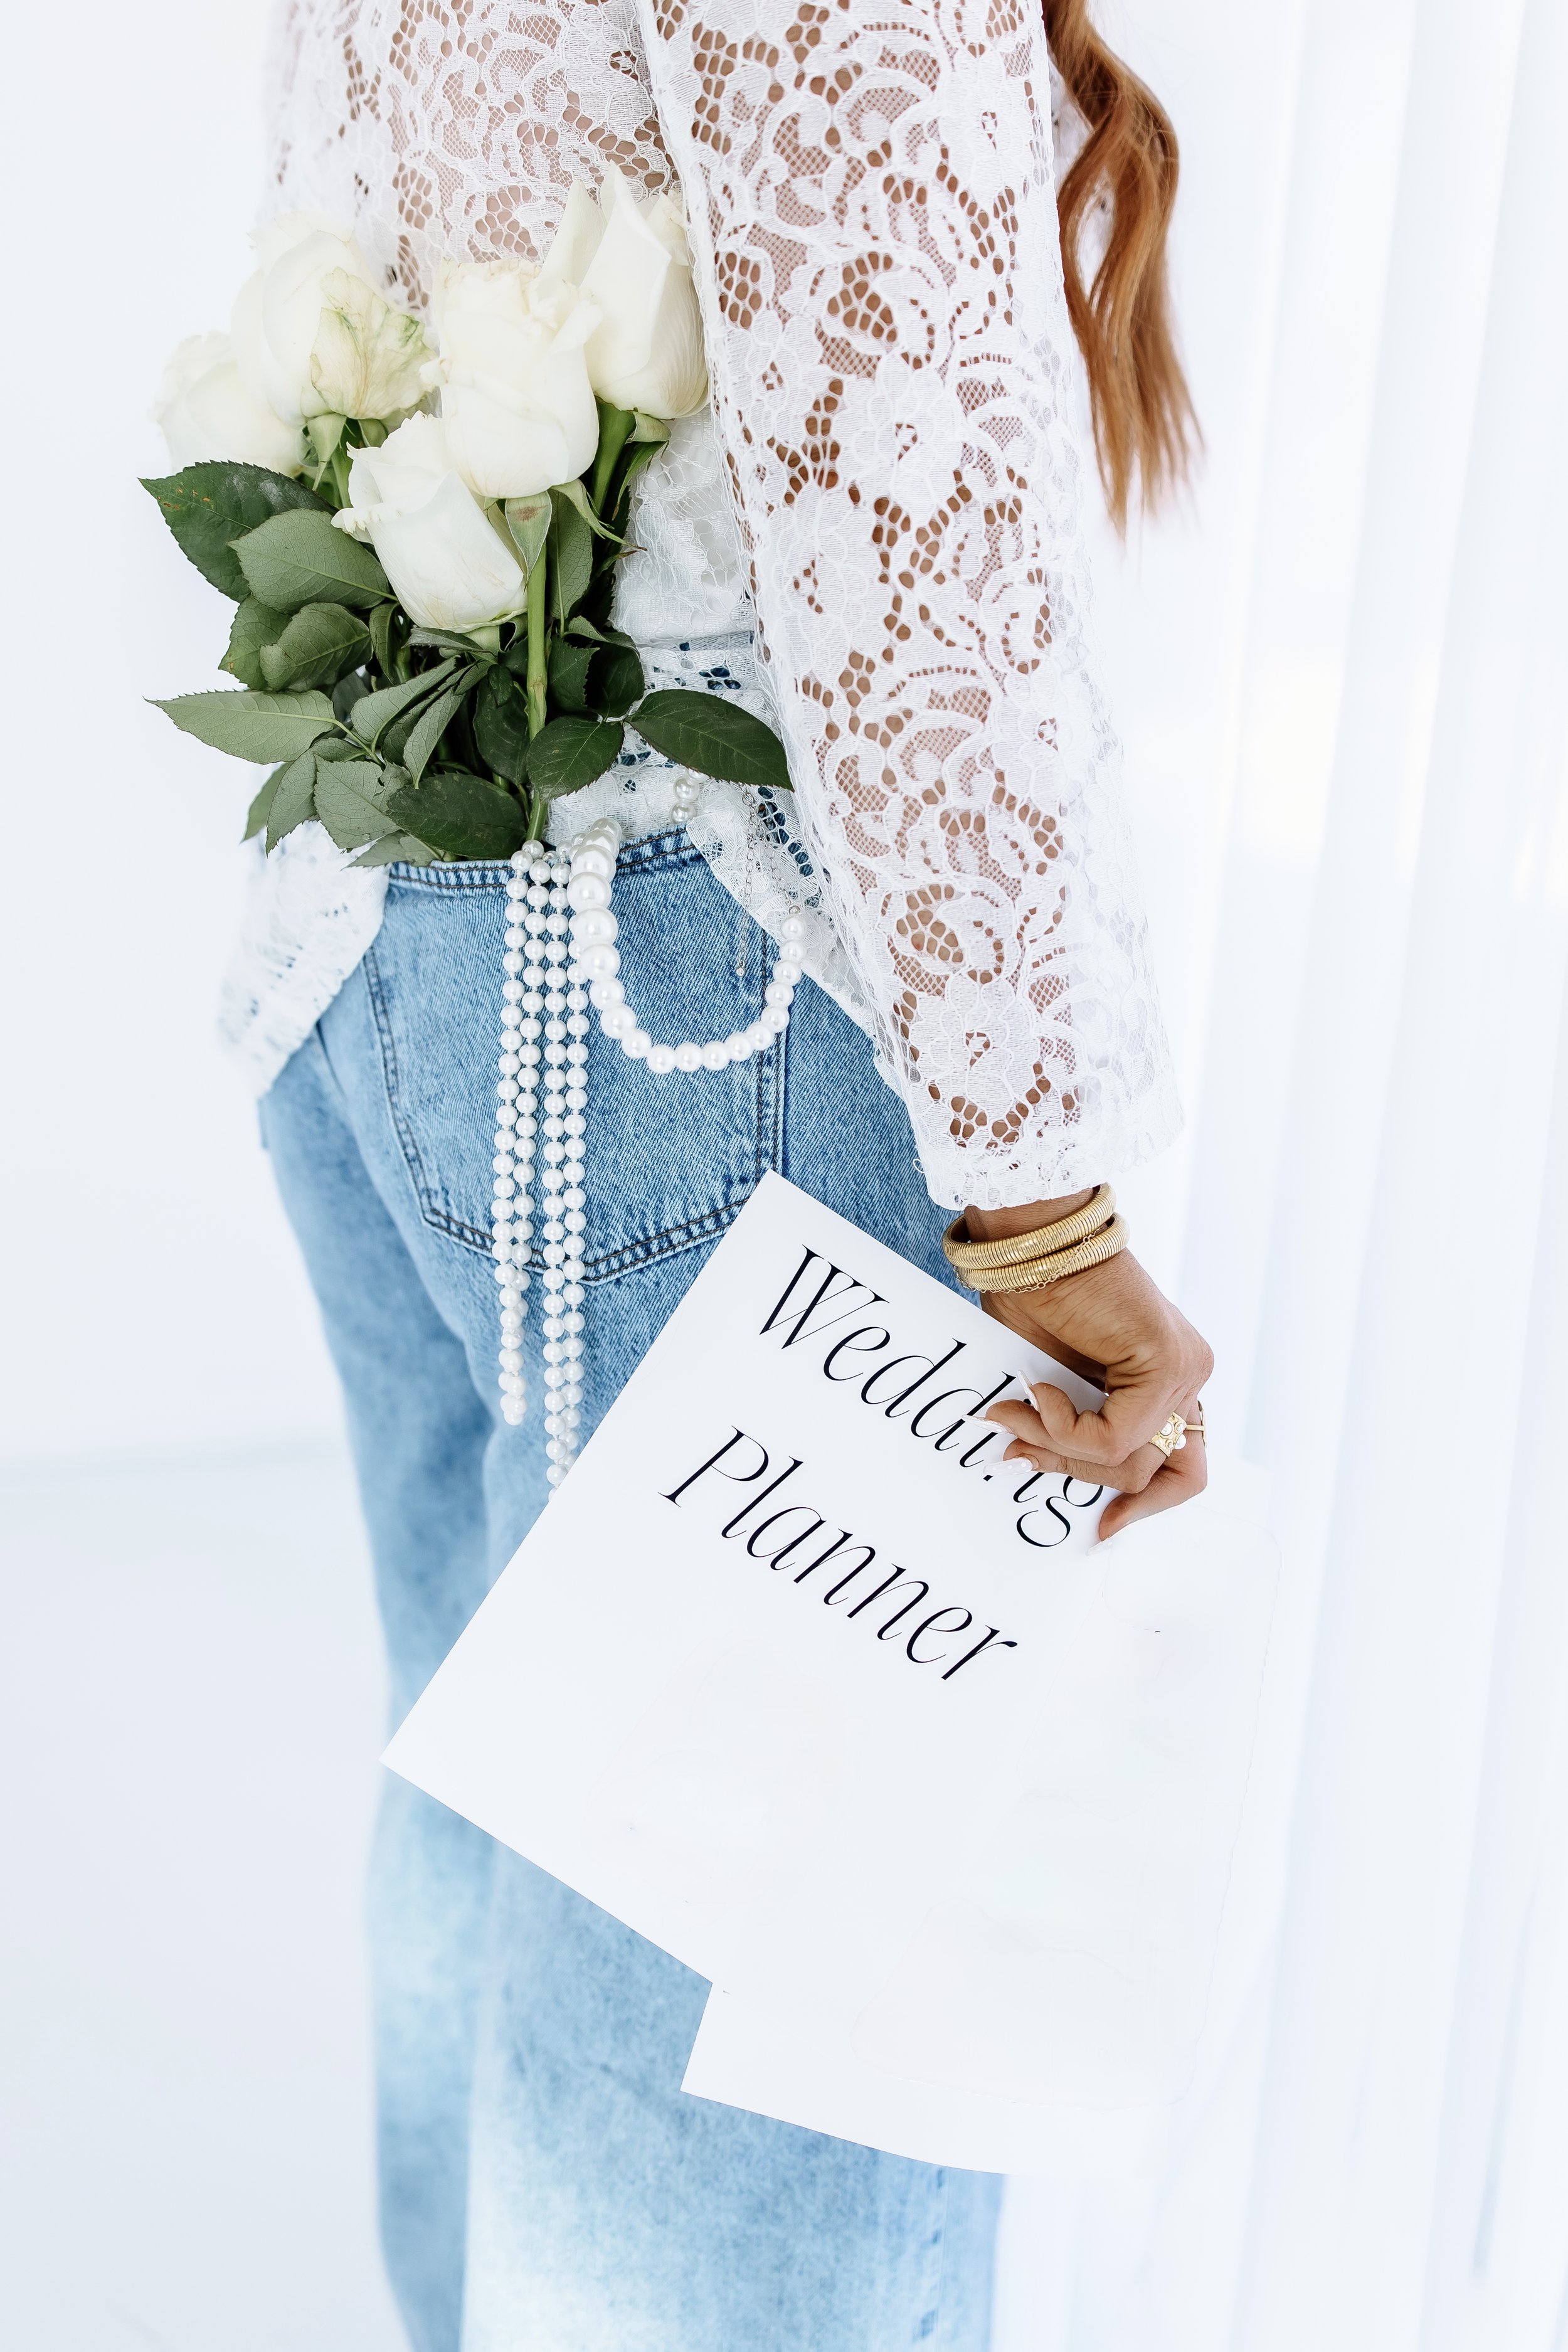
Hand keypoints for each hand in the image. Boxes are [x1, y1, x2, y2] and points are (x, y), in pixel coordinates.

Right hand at [966, 1190, 1213, 1540]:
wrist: (1032, 1241)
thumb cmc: (1033, 1297)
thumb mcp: (1049, 1382)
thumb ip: (1061, 1429)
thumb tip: (1026, 1465)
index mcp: (1165, 1383)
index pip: (1182, 1468)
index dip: (1145, 1505)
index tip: (1103, 1528)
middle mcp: (1187, 1379)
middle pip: (1157, 1476)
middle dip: (1078, 1476)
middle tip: (1020, 1454)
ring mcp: (1186, 1372)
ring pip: (1131, 1465)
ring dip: (1058, 1449)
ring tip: (1015, 1411)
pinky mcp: (1169, 1364)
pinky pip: (1118, 1441)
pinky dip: (1066, 1429)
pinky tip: (1040, 1389)